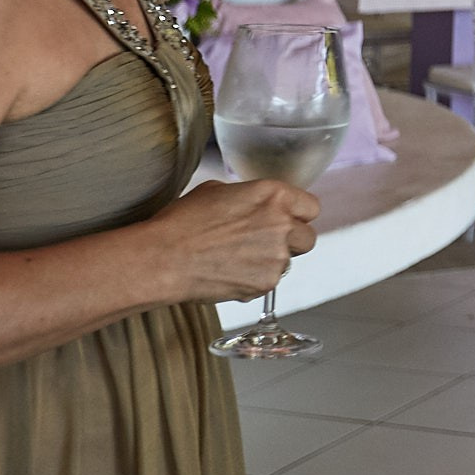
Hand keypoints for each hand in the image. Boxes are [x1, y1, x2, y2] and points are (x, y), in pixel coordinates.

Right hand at [144, 178, 320, 303]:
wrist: (163, 258)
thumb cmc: (182, 223)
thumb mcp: (217, 192)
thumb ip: (250, 197)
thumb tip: (255, 205)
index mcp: (274, 195)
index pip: (311, 207)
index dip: (297, 215)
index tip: (287, 220)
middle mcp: (282, 224)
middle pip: (307, 237)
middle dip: (291, 242)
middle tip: (264, 244)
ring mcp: (277, 256)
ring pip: (289, 262)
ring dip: (271, 262)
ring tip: (238, 260)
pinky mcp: (265, 283)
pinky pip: (269, 282)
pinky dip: (255, 280)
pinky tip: (229, 274)